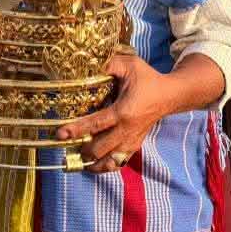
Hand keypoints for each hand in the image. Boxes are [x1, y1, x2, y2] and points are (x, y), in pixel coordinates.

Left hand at [57, 53, 166, 172]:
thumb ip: (110, 64)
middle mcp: (127, 130)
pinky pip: (119, 163)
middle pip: (99, 149)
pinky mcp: (135, 145)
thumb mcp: (130, 65)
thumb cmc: (148, 79)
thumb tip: (88, 64)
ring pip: (109, 161)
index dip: (77, 129)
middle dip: (82, 149)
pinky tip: (94, 164)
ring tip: (78, 159)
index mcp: (124, 111)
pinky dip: (105, 166)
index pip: (96, 124)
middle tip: (67, 145)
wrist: (169, 95)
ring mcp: (132, 140)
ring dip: (92, 162)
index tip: (60, 134)